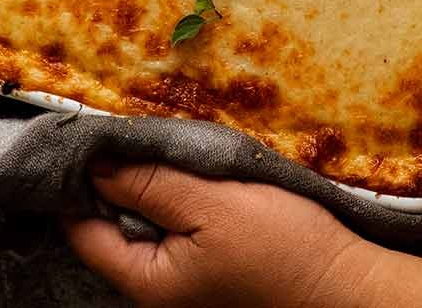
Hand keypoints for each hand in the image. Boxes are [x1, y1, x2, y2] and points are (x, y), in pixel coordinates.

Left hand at [64, 160, 387, 307]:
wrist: (343, 283)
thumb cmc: (280, 245)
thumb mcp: (211, 203)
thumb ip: (150, 185)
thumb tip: (95, 165)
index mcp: (146, 284)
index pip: (83, 230)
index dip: (78, 181)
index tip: (89, 135)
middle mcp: (155, 292)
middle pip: (109, 227)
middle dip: (115, 178)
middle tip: (129, 130)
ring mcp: (182, 285)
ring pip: (142, 226)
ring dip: (147, 186)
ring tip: (158, 146)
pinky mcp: (206, 272)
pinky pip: (171, 230)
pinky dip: (171, 199)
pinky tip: (186, 174)